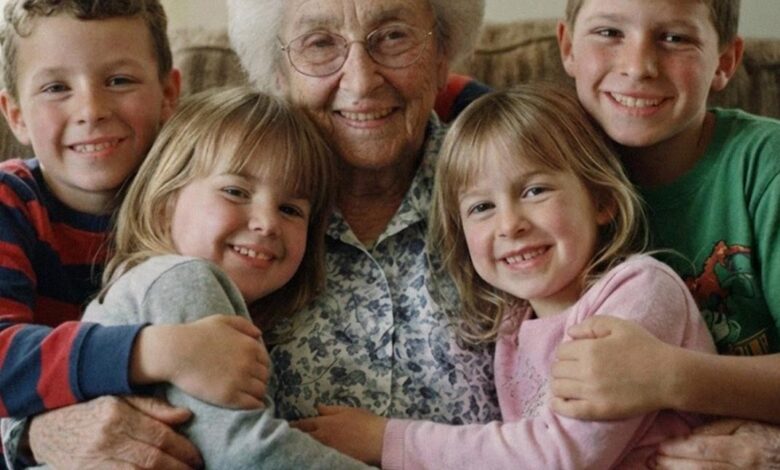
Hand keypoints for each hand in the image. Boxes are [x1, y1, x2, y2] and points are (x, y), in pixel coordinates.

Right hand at [28, 395, 201, 468]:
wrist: (46, 430)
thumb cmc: (91, 410)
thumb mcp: (119, 398)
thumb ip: (153, 407)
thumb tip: (186, 416)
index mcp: (117, 414)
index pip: (160, 436)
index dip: (183, 449)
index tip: (197, 457)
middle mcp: (105, 439)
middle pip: (151, 459)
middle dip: (178, 468)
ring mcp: (94, 461)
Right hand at [133, 315, 269, 408]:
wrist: (174, 352)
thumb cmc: (196, 334)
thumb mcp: (222, 321)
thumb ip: (243, 325)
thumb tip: (259, 335)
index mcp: (250, 346)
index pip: (266, 361)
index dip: (259, 367)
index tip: (250, 372)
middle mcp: (249, 363)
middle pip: (264, 377)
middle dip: (258, 380)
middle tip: (248, 385)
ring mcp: (240, 380)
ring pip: (260, 391)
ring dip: (256, 393)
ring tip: (247, 395)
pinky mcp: (229, 396)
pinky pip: (252, 404)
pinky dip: (254, 404)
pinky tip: (248, 404)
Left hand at [291, 404, 386, 464]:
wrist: (380, 441)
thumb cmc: (366, 423)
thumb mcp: (349, 411)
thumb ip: (331, 410)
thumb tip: (317, 407)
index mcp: (324, 423)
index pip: (303, 424)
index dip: (294, 426)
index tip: (286, 427)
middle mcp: (321, 438)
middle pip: (302, 438)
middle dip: (293, 437)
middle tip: (285, 438)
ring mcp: (326, 450)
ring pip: (308, 449)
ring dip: (301, 447)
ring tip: (294, 447)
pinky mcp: (333, 460)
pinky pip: (318, 457)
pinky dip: (312, 455)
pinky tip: (310, 456)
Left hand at [550, 315, 673, 419]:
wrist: (668, 377)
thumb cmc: (645, 348)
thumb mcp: (620, 325)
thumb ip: (592, 324)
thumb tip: (570, 333)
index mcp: (590, 349)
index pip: (562, 351)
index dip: (568, 351)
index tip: (577, 354)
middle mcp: (586, 371)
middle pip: (557, 369)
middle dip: (563, 366)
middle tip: (575, 368)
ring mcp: (592, 393)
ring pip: (558, 387)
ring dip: (560, 383)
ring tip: (570, 382)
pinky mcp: (598, 411)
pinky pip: (567, 410)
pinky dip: (558, 405)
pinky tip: (559, 401)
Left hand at [655, 419, 779, 468]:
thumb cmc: (767, 434)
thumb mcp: (745, 423)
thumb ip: (715, 428)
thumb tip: (688, 436)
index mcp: (743, 450)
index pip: (702, 449)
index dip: (677, 449)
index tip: (659, 447)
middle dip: (671, 465)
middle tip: (651, 459)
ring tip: (657, 468)